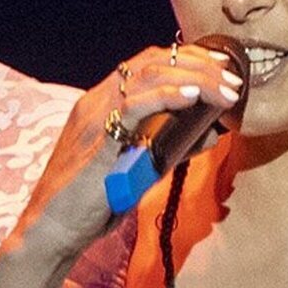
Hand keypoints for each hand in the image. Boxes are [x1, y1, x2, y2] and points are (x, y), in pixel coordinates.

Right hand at [14, 42, 243, 257]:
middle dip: (200, 65)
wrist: (53, 228)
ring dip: (195, 79)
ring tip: (226, 91)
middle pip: (153, 61)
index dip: (188, 59)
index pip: (149, 62)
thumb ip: (172, 147)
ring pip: (149, 76)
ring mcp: (95, 115)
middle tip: (234, 79)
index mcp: (103, 101)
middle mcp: (97, 99)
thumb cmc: (93, 201)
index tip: (222, 68)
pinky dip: (168, 97)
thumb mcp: (141, 168)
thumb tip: (211, 133)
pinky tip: (194, 97)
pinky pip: (135, 105)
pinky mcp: (99, 137)